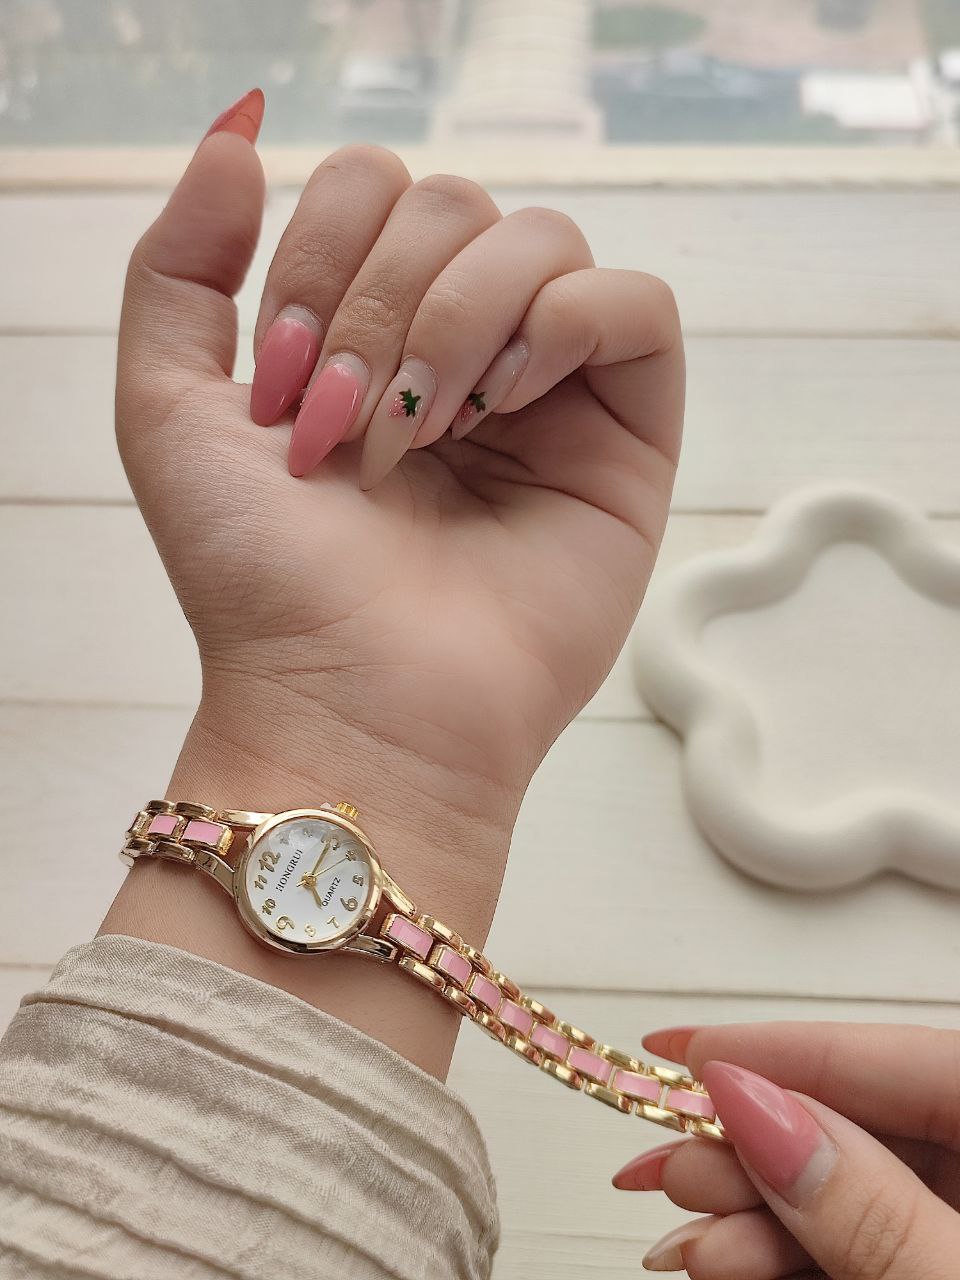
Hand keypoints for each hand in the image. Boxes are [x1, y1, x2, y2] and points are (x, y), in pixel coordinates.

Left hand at [113, 91, 681, 952]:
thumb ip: (179, 264)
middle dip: (385, 300)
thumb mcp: (168, 409)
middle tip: (352, 427)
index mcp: (370, 333)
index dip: (322, 253)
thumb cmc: (262, 581)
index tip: (286, 388)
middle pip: (458, 204)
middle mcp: (463, 348)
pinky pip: (635, 306)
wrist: (352, 701)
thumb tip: (235, 127)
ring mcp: (549, 391)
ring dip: (461, 320)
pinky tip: (509, 403)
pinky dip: (565, 326)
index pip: (374, 189)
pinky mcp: (626, 436)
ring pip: (542, 239)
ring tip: (432, 433)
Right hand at [612, 1022, 959, 1277]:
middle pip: (862, 1121)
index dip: (779, 1048)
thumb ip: (869, 1208)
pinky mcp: (941, 1262)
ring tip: (689, 1242)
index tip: (681, 1051)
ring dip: (754, 1212)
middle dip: (751, 1147)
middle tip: (668, 1163)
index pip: (895, 1054)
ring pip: (849, 1187)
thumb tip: (756, 1108)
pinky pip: (861, 1239)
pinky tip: (727, 1261)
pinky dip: (790, 1251)